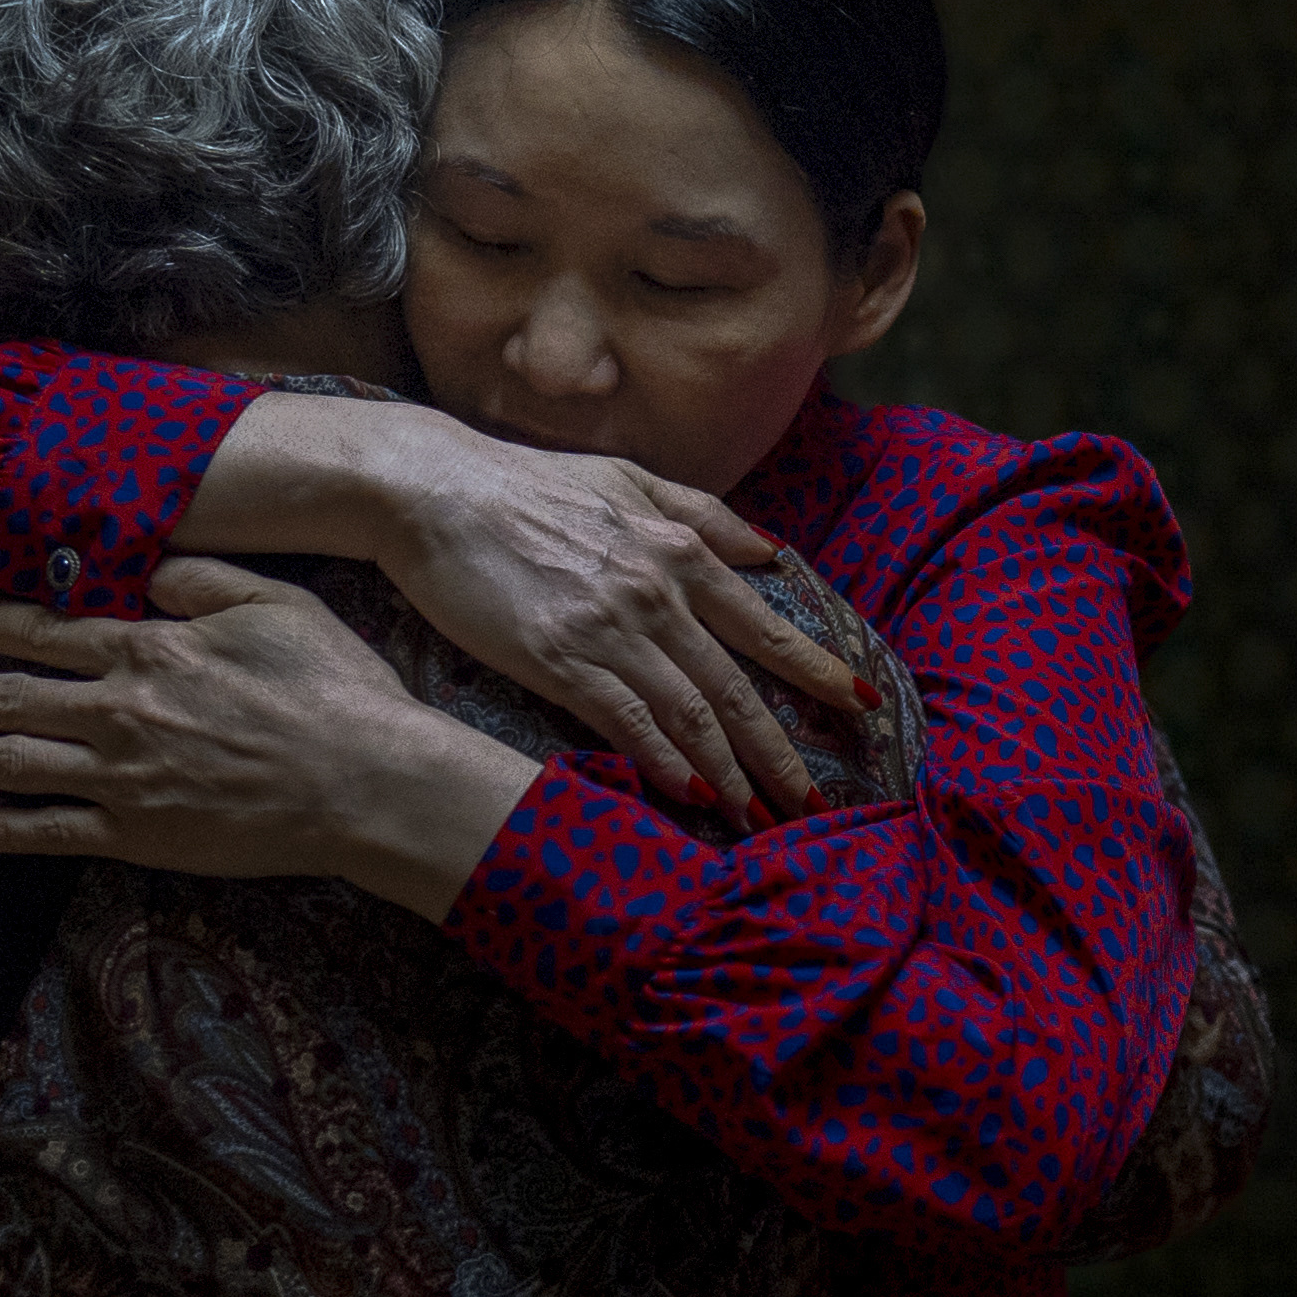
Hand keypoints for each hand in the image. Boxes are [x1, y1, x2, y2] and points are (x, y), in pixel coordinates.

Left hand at [0, 575, 540, 921]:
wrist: (370, 784)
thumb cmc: (336, 690)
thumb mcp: (275, 604)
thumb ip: (201, 579)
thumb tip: (141, 566)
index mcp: (151, 650)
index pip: (45, 631)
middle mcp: (120, 712)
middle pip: (6, 697)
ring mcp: (123, 779)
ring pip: (12, 763)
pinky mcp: (138, 837)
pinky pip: (50, 832)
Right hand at [184, 394, 872, 819]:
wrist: (433, 489)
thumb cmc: (526, 483)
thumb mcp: (629, 478)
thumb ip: (703, 515)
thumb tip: (770, 552)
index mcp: (680, 548)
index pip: (767, 624)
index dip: (819, 670)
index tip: (863, 704)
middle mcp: (657, 591)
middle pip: (737, 686)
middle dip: (783, 750)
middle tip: (817, 800)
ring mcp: (609, 628)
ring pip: (690, 714)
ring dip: (730, 772)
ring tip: (759, 817)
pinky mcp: (557, 658)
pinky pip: (626, 723)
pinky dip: (664, 762)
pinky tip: (690, 796)